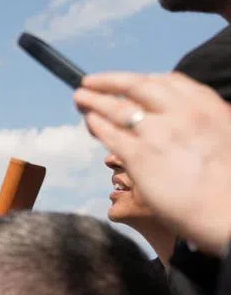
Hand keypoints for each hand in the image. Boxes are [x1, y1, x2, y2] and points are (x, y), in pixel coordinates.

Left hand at [74, 71, 230, 255]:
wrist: (228, 213)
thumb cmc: (228, 183)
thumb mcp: (226, 137)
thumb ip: (203, 124)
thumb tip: (185, 122)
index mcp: (205, 106)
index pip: (166, 81)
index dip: (141, 80)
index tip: (126, 84)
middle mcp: (181, 113)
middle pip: (136, 86)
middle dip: (108, 82)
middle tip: (89, 82)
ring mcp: (158, 133)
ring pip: (116, 108)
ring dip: (93, 100)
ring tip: (79, 97)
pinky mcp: (139, 156)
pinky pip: (110, 134)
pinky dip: (96, 124)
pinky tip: (89, 122)